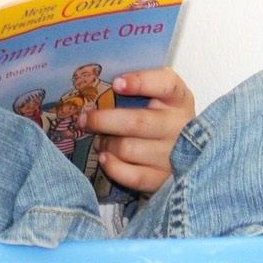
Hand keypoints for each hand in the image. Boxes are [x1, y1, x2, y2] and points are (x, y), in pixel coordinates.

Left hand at [80, 68, 196, 194]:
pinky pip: (131, 175)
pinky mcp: (163, 179)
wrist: (179, 153)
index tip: (116, 83)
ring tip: (100, 141)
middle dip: (102, 120)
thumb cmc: (157, 118)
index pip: (166, 85)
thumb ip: (132, 88)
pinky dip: (113, 167)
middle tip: (84, 119)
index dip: (141, 82)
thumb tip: (93, 85)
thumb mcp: (154, 97)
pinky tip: (105, 158)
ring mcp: (173, 155)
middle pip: (136, 122)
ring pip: (127, 149)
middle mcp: (179, 126)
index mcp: (178, 98)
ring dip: (106, 144)